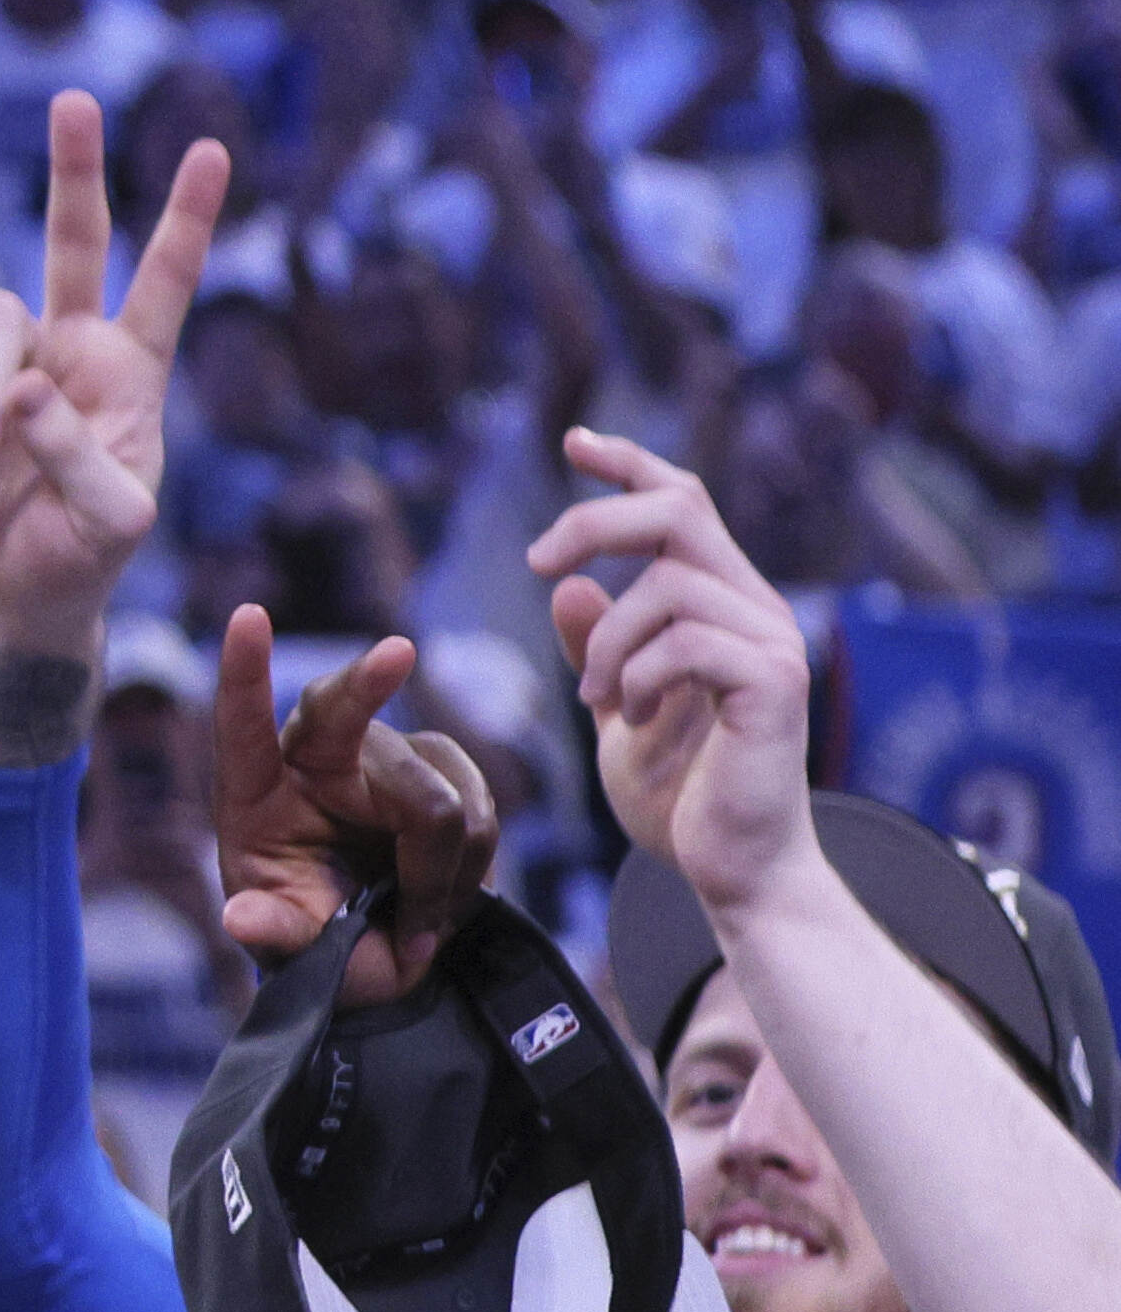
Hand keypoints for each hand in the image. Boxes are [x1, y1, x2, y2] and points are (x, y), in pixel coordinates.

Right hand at [0, 93, 219, 649]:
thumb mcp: (112, 518)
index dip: (188, 218)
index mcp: (132, 371)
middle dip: (74, 170)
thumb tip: (23, 387)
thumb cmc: (78, 557)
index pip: (166, 282)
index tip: (211, 150)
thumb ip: (78, 452)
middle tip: (75, 99)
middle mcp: (68, 351)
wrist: (3, 598)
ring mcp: (2, 368)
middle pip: (72, 241)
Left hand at [203, 608, 504, 999]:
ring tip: (414, 924)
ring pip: (435, 802)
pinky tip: (441, 900)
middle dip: (368, 680)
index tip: (246, 616)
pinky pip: (479, 815)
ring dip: (437, 875)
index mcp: (255, 791)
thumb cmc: (312, 931)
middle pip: (342, 712)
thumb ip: (269, 931)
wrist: (376, 944)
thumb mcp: (284, 943)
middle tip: (396, 653)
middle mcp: (318, 757)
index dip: (244, 673)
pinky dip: (467, 872)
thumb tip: (241, 920)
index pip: (241, 727)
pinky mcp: (444, 767)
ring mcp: (386, 757)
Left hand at [534, 426, 815, 910]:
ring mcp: (772, 640)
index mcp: (721, 604)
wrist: (733, 869)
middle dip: (598, 521)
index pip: (682, 504)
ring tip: (600, 698)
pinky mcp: (774, 683)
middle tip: (537, 561)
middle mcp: (756, 607)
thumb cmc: (682, 795)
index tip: (573, 442)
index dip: (629, 464)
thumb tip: (570, 585)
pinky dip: (637, 676)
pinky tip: (630, 718)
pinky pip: (687, 643)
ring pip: (669, 586)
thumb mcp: (617, 710)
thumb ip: (599, 649)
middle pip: (680, 509)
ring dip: (608, 642)